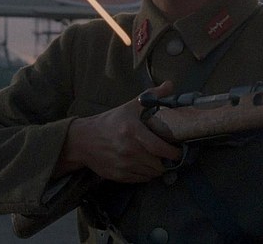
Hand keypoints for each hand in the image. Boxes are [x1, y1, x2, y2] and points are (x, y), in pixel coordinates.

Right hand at [59, 81, 181, 182]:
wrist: (83, 140)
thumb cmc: (110, 122)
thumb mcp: (130, 106)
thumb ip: (152, 95)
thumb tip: (170, 84)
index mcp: (133, 132)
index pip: (159, 148)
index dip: (173, 153)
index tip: (179, 151)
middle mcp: (128, 150)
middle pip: (158, 164)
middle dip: (167, 162)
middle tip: (170, 156)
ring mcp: (123, 165)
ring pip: (151, 174)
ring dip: (158, 169)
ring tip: (159, 161)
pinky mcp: (118, 175)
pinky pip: (140, 179)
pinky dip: (146, 174)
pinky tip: (146, 166)